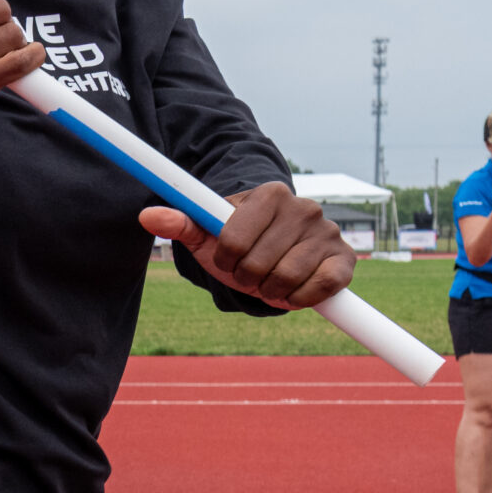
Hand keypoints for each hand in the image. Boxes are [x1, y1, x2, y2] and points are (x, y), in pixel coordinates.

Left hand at [142, 182, 355, 309]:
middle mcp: (303, 207)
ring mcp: (327, 232)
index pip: (232, 241)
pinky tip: (293, 290)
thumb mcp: (209, 233)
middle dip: (246, 278)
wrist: (279, 248)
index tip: (228, 258)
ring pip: (285, 278)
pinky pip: (320, 288)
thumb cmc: (239, 241)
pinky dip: (299, 298)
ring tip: (270, 280)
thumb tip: (147, 215)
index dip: (224, 260)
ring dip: (270, 290)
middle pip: (257, 264)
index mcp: (269, 194)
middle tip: (251, 272)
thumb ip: (181, 223)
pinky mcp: (344, 259)